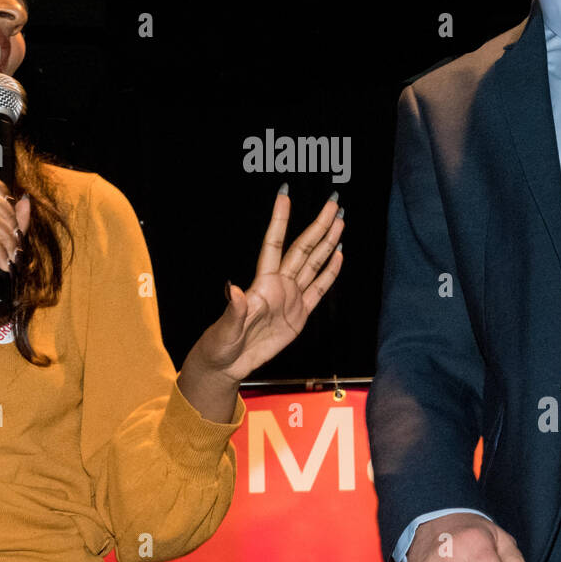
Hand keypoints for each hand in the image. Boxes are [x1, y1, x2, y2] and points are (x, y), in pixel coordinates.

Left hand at [185, 186, 344, 386]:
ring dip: (327, 243)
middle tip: (333, 205)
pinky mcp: (299, 314)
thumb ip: (234, 310)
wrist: (229, 364)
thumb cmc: (220, 345)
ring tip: (340, 222)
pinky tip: (338, 255)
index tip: (285, 196)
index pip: (273, 244)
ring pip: (313, 264)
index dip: (280, 221)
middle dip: (318, 226)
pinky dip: (330, 272)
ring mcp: (290, 298)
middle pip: (303, 249)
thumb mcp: (224, 329)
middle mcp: (278, 285)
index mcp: (261, 283)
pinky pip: (318, 289)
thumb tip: (235, 290)